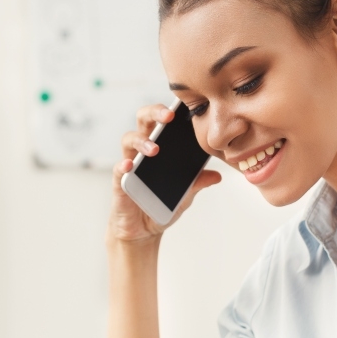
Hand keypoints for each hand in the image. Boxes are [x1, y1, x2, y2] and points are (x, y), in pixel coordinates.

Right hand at [109, 104, 221, 245]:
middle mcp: (142, 150)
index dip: (170, 110)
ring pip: (129, 140)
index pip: (163, 120)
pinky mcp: (120, 181)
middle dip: (154, 113)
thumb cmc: (162, 204)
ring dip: (142, 141)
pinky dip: (124, 166)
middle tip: (168, 116)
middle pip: (143, 121)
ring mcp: (130, 164)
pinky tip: (130, 166)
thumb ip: (198, 182)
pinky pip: (119, 169)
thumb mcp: (186, 194)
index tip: (183, 106)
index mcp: (160, 147)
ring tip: (155, 149)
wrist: (144, 230)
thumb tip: (217, 174)